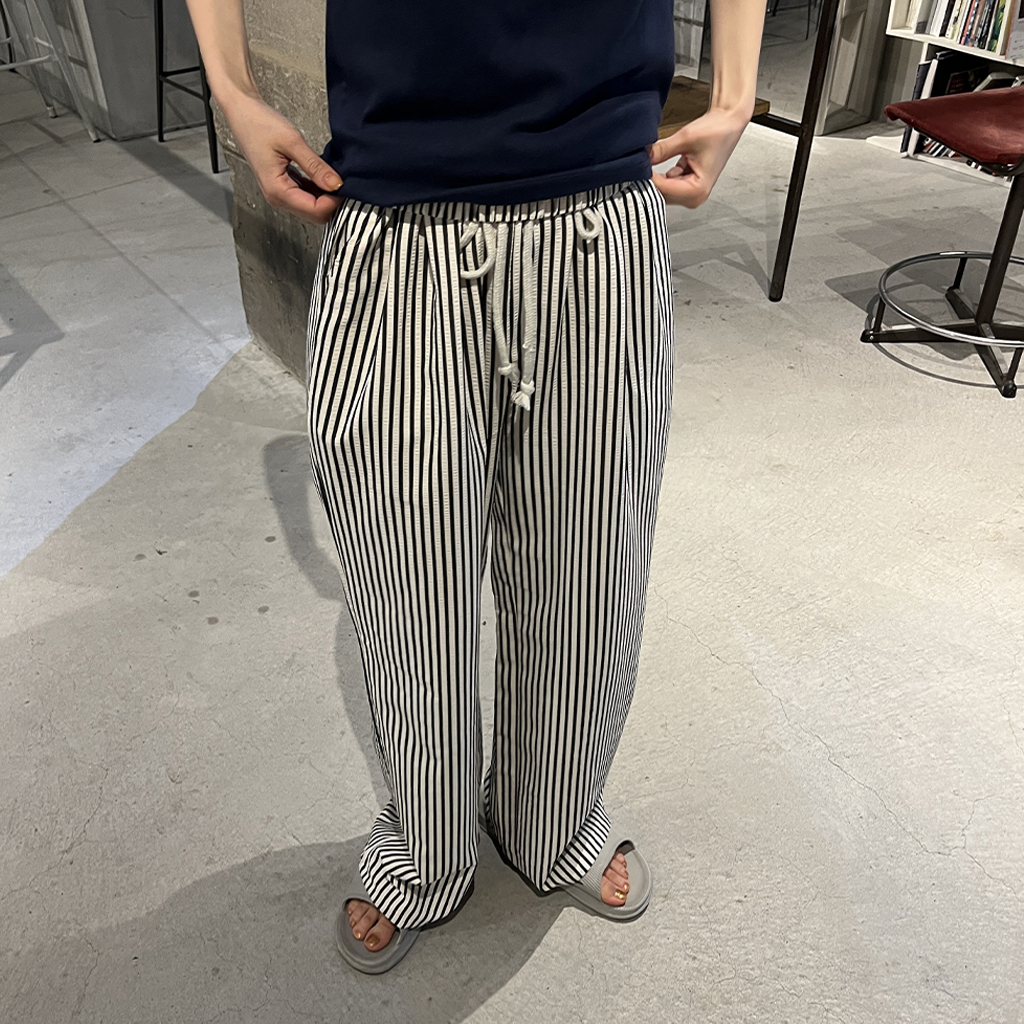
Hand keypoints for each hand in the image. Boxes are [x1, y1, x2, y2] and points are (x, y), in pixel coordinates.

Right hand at [221, 92, 343, 224]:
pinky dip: (317, 190)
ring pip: (311, 208)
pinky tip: (322, 175)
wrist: (242, 112)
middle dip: (331, 202)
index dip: (333, 201)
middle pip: (314, 215)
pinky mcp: (283, 186)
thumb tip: (336, 184)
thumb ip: (315, 166)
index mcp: (277, 190)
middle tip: (341, 180)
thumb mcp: (292, 142)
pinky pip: (306, 197)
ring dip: (325, 196)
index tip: (343, 184)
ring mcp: (279, 194)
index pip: (315, 211)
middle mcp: (277, 197)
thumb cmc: (259, 123)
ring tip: (331, 175)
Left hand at [648, 107, 749, 207]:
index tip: (635, 166)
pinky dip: (661, 175)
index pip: (663, 190)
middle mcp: (695, 197)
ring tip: (652, 159)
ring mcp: (692, 194)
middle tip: (639, 162)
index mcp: (698, 190)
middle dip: (650, 179)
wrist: (728, 123)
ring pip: (662, 191)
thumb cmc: (716, 131)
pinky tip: (660, 161)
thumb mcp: (685, 138)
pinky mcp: (687, 187)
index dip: (647, 178)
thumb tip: (642, 157)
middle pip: (662, 194)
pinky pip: (667, 185)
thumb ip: (661, 151)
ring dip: (655, 177)